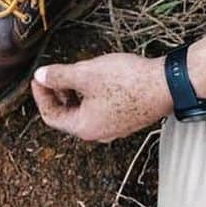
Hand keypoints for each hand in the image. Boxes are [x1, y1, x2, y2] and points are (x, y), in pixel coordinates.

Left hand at [31, 52, 172, 141]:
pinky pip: (101, 110)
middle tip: (53, 74)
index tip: (39, 76)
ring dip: (74, 94)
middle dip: (57, 94)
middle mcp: (98, 133)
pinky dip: (91, 97)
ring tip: (74, 73)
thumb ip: (59, 76)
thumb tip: (40, 76)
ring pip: (84, 112)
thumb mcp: (86, 74)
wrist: (166, 84)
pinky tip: (97, 79)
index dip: (41, 94)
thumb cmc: (127, 81)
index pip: (51, 115)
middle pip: (67, 116)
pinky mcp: (128, 119)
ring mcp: (115, 128)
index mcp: (84, 127)